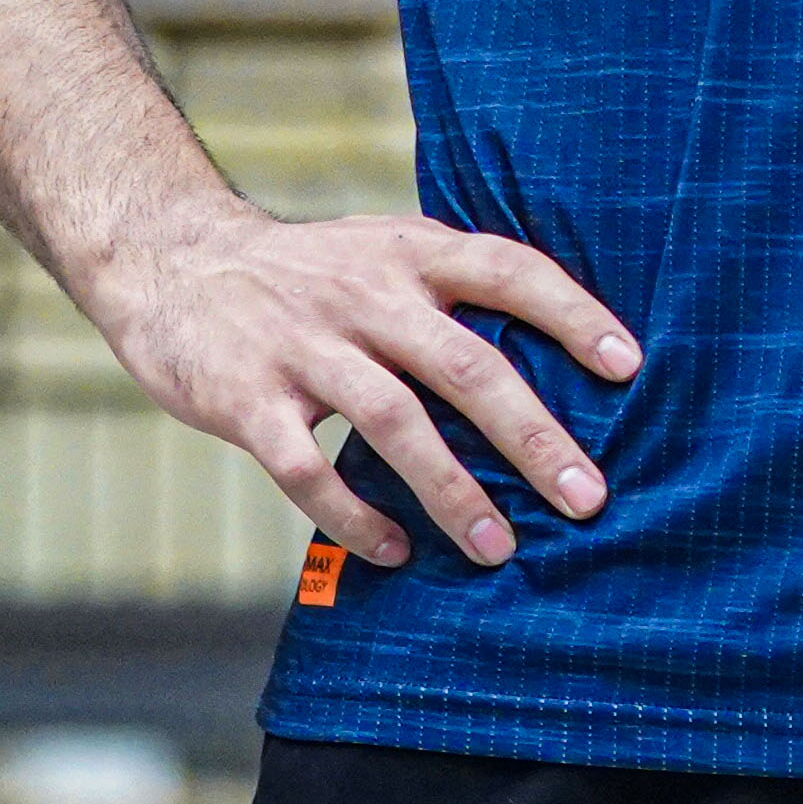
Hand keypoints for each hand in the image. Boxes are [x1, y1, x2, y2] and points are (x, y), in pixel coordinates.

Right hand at [97, 204, 638, 570]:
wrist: (172, 261)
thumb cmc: (305, 273)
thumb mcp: (382, 252)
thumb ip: (453, 289)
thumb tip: (556, 355)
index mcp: (409, 254)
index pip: (509, 271)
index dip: (572, 314)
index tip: (630, 367)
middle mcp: (365, 295)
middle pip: (467, 365)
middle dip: (533, 437)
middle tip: (588, 497)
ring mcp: (304, 348)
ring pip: (394, 423)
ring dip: (453, 492)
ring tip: (500, 549)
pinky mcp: (248, 400)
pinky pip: (306, 471)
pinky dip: (354, 517)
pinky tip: (394, 551)